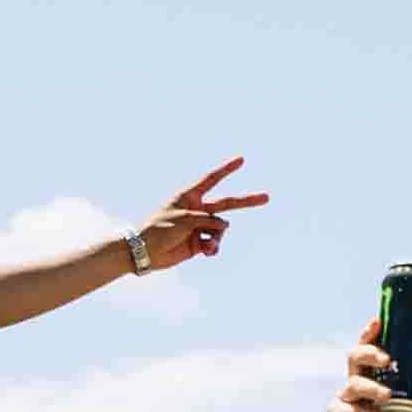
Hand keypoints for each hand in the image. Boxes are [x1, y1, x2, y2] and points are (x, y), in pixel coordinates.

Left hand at [119, 160, 262, 275]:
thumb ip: (206, 220)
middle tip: (267, 197)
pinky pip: (214, 243)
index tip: (242, 159)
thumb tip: (224, 226)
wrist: (144, 252)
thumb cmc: (159, 229)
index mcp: (189, 196)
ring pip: (220, 229)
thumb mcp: (184, 219)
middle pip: (226, 203)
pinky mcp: (198, 243)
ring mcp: (199, 227)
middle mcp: (197, 209)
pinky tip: (207, 252)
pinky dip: (213, 247)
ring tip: (207, 246)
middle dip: (246, 201)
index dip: (227, 169)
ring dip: (217, 237)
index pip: (211, 179)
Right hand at [327, 337, 411, 411]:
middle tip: (387, 360)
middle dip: (369, 352)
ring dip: (373, 389)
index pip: (368, 349)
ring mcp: (344, 401)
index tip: (378, 320)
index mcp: (373, 377)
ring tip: (389, 398)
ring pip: (353, 384)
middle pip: (354, 357)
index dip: (370, 333)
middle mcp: (355, 385)